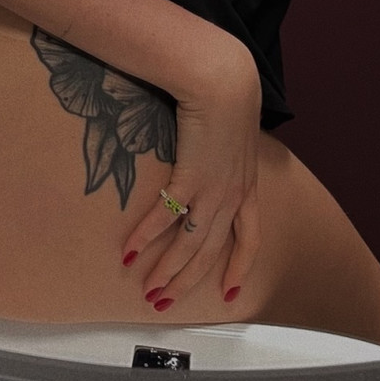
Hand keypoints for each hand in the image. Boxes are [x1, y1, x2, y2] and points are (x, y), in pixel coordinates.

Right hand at [118, 42, 262, 307]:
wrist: (223, 78)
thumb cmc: (225, 94)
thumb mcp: (233, 129)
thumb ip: (222, 148)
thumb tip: (210, 152)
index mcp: (247, 185)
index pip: (250, 238)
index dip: (240, 267)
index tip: (230, 291)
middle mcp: (234, 195)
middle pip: (211, 252)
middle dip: (188, 281)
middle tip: (166, 301)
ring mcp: (215, 190)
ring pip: (191, 245)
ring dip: (167, 271)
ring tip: (148, 289)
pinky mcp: (192, 178)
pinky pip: (165, 218)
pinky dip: (146, 238)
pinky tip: (129, 251)